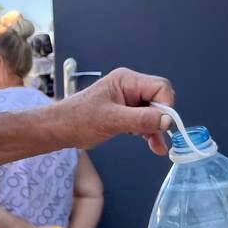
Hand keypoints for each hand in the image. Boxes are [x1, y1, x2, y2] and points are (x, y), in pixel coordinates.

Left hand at [55, 68, 176, 153]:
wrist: (60, 129)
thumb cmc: (78, 119)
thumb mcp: (111, 120)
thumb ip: (140, 119)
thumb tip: (167, 120)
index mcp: (127, 80)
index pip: (160, 87)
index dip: (166, 105)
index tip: (162, 124)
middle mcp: (130, 87)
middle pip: (160, 99)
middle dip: (161, 119)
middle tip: (158, 136)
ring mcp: (129, 100)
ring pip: (154, 113)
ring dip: (156, 129)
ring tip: (158, 147)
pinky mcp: (126, 114)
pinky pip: (145, 121)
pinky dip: (150, 133)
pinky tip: (154, 146)